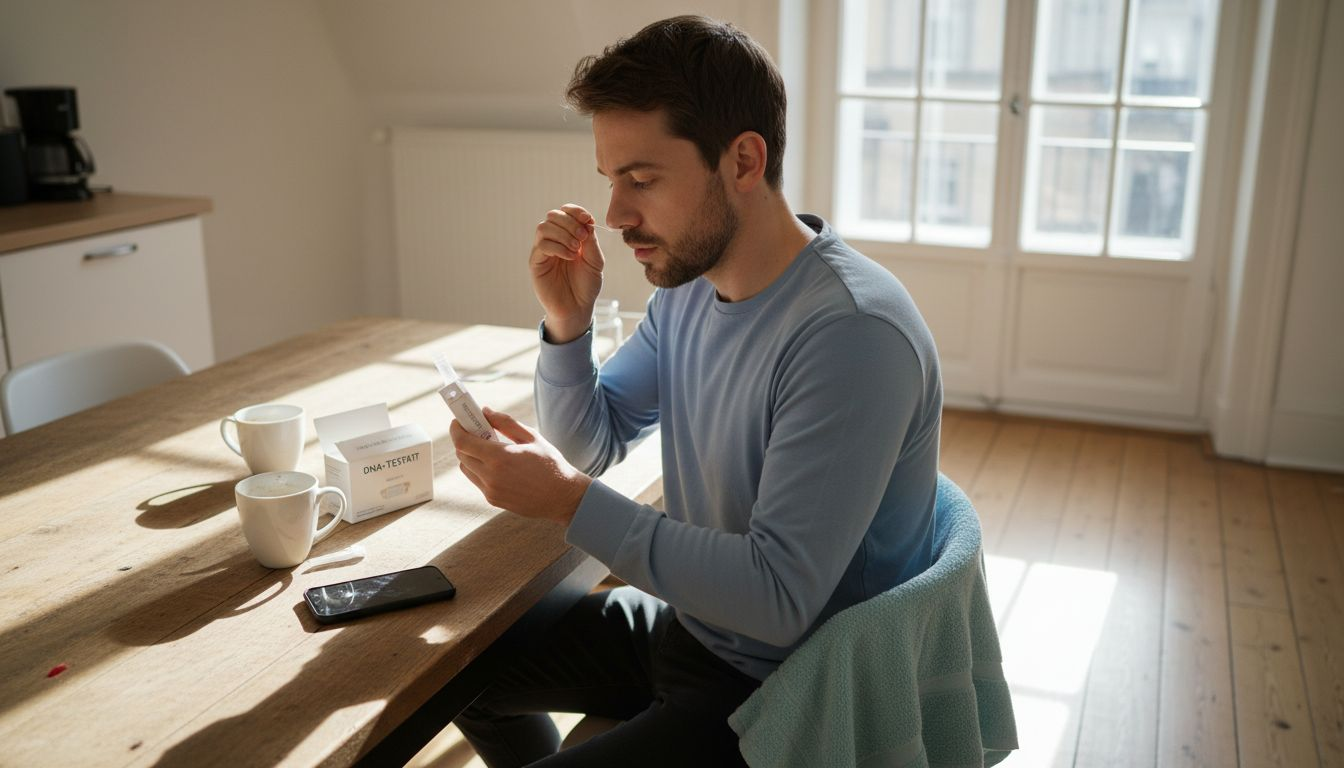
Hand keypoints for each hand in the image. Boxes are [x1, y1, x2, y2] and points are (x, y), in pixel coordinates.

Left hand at [450, 407, 591, 525]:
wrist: (563, 497)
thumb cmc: (551, 465)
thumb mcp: (532, 437)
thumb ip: (506, 422)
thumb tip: (485, 411)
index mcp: (500, 457)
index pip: (462, 442)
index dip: (456, 429)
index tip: (458, 421)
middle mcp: (491, 476)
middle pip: (461, 455)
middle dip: (463, 440)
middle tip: (475, 431)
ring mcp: (491, 490)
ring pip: (466, 469)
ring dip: (470, 456)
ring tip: (488, 449)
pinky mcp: (493, 500)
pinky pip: (477, 481)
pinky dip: (480, 469)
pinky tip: (497, 465)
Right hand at [531, 204, 604, 343]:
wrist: (577, 308)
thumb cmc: (586, 285)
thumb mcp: (595, 261)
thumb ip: (591, 241)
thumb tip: (587, 222)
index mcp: (568, 236)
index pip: (566, 212)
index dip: (575, 211)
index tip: (588, 219)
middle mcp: (554, 240)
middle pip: (553, 215)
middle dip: (570, 222)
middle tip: (583, 237)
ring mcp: (543, 251)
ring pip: (544, 227)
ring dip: (563, 234)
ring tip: (575, 249)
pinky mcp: (536, 263)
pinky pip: (542, 245)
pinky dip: (557, 247)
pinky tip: (570, 257)